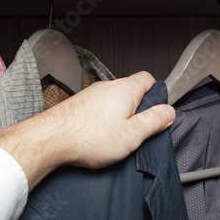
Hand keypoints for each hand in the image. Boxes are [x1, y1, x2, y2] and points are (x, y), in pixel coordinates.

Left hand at [0, 71, 174, 190]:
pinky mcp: (78, 105)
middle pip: (132, 91)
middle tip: (136, 131)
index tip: (156, 112)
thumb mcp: (132, 134)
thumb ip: (154, 121)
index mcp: (125, 89)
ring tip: (115, 137)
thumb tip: (169, 112)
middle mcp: (108, 86)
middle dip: (137, 110)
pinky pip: (99, 108)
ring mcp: (91, 94)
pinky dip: (102, 120)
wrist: (49, 139)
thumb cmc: (88, 136)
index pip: (148, 79)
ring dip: (119, 116)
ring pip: (114, 101)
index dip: (156, 95)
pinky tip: (98, 137)